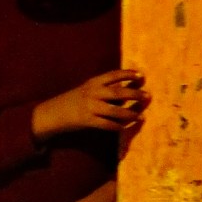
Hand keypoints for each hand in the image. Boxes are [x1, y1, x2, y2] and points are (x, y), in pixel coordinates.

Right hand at [32, 69, 148, 140]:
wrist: (53, 113)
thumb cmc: (73, 100)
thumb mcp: (87, 89)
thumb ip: (105, 88)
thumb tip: (128, 88)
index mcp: (92, 82)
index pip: (113, 75)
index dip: (128, 74)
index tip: (141, 75)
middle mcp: (92, 93)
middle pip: (117, 93)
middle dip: (134, 94)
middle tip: (148, 96)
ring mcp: (90, 107)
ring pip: (114, 111)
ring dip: (130, 114)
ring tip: (141, 116)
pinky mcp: (87, 121)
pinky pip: (106, 125)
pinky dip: (117, 127)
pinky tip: (125, 128)